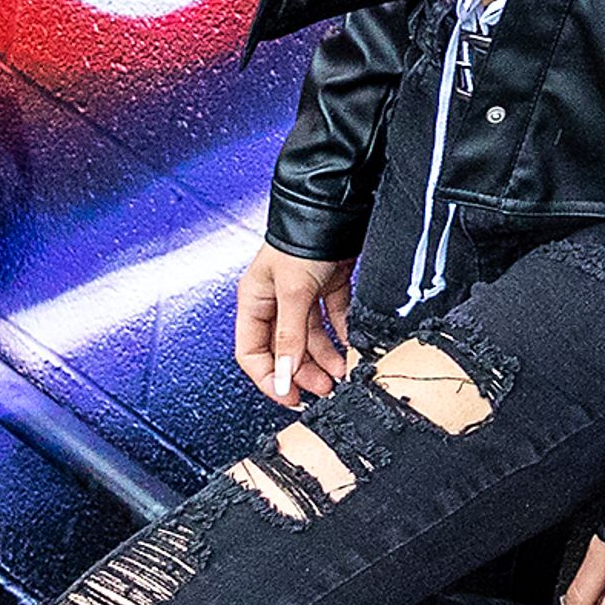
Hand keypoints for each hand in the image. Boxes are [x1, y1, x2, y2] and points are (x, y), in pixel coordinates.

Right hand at [234, 247, 354, 406]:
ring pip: (310, 337)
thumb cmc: (302, 239)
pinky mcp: (328, 285)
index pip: (253, 352)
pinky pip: (333, 318)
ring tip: (341, 375)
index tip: (289, 397)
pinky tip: (352, 348)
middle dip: (302, 371)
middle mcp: (275, 300)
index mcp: (253, 302)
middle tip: (324, 389)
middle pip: (284, 348)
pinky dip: (342, 335)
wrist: (333, 207)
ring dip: (325, 358)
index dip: (269, 378)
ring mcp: (302, 294)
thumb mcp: (293, 292)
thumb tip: (285, 375)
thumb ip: (290, 335)